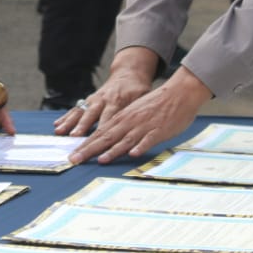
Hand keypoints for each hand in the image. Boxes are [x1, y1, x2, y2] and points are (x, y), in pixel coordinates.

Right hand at [55, 46, 159, 136]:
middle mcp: (102, 100)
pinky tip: (57, 126)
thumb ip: (139, 111)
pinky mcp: (88, 100)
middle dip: (81, 128)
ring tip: (61, 132)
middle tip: (74, 138)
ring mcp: (93, 100)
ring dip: (70, 123)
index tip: (97, 141)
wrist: (128, 74)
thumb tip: (141, 127)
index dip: (103, 129)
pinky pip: (76, 109)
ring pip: (80, 112)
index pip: (109, 118)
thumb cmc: (138, 90)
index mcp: (117, 101)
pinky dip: (66, 117)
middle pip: (90, 116)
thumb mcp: (143, 97)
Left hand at [67, 67, 212, 165]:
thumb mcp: (135, 113)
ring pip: (125, 139)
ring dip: (113, 150)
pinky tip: (133, 154)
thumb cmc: (156, 104)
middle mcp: (129, 121)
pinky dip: (140, 146)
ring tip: (100, 160)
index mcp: (122, 117)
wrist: (178, 92)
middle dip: (90, 150)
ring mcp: (144, 126)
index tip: (73, 156)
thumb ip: (123, 125)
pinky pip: (148, 139)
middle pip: (106, 137)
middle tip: (75, 160)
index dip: (85, 145)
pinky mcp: (159, 130)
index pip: (100, 133)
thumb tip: (109, 140)